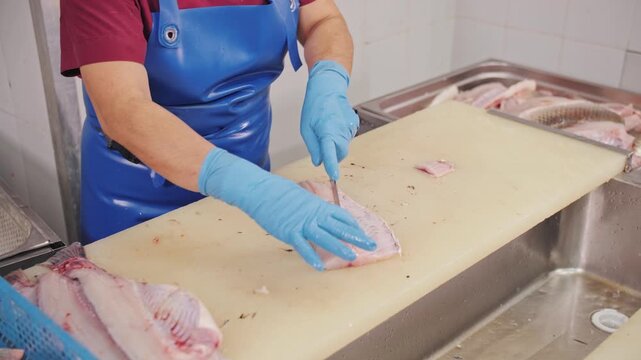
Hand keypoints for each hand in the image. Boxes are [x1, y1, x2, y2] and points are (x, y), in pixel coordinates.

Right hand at [198, 147, 375, 269]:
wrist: (260, 189)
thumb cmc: (279, 192)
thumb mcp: (302, 197)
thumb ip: (313, 208)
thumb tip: (320, 216)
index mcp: (318, 205)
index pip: (342, 216)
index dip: (354, 227)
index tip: (363, 234)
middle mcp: (314, 214)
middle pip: (340, 227)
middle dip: (357, 237)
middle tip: (372, 245)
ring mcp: (302, 223)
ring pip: (325, 237)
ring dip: (340, 248)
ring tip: (353, 257)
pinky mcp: (289, 231)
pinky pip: (303, 246)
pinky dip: (312, 257)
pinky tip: (320, 267)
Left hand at [301, 60, 358, 179]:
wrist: (328, 88)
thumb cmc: (314, 107)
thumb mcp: (306, 128)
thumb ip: (313, 146)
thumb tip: (318, 162)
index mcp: (327, 130)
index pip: (330, 152)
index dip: (331, 165)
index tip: (333, 176)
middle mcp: (342, 130)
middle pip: (340, 153)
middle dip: (332, 155)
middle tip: (321, 142)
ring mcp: (350, 128)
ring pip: (343, 146)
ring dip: (335, 144)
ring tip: (326, 127)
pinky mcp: (354, 126)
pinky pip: (346, 138)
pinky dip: (339, 137)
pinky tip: (333, 124)